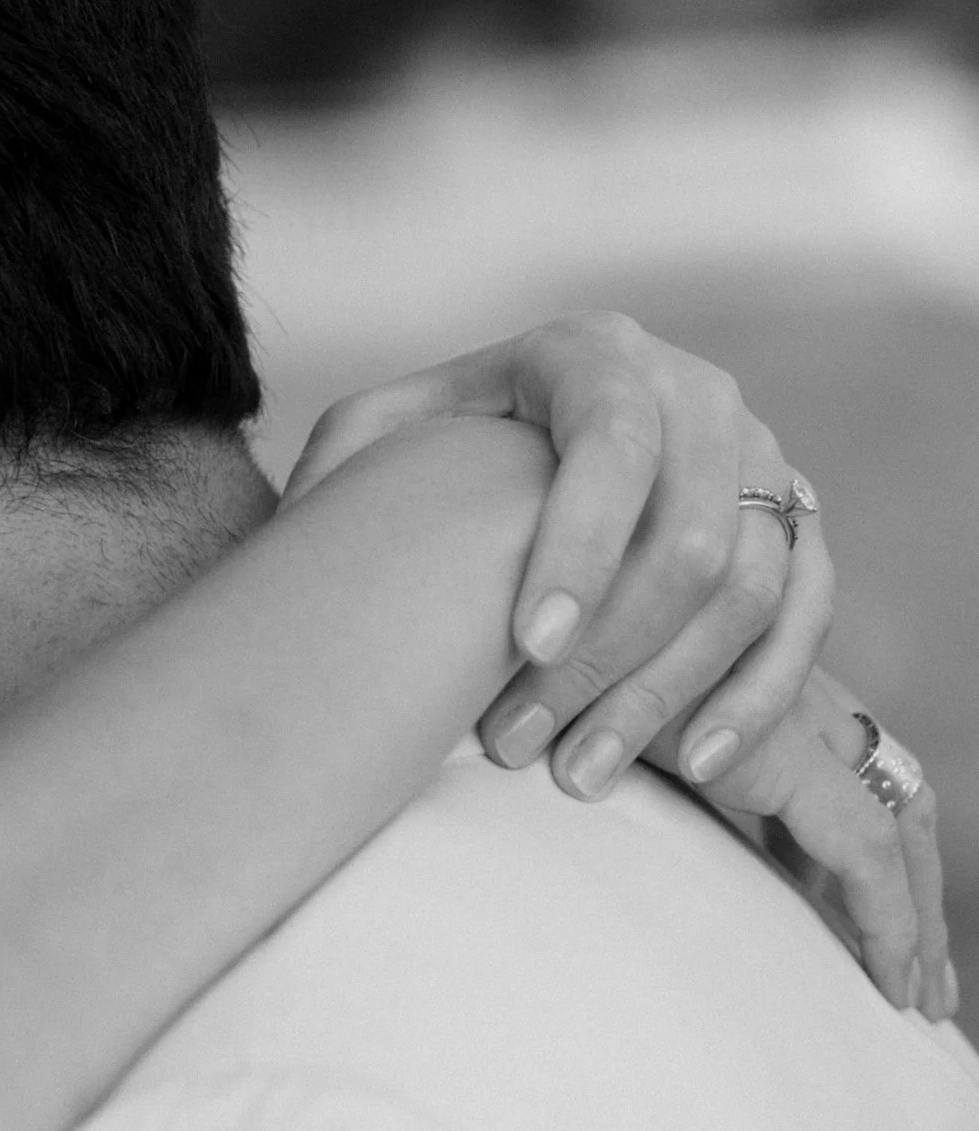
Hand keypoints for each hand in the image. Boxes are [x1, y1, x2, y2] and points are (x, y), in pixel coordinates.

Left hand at [287, 312, 954, 1018]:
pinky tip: (698, 765)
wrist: (525, 461)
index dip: (580, 546)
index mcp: (589, 354)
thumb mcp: (376, 441)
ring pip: (748, 586)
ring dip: (663, 695)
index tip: (527, 647)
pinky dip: (758, 694)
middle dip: (604, 657)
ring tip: (576, 775)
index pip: (612, 440)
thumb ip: (347, 460)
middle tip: (514, 746)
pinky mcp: (794, 525)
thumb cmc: (436, 464)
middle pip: (689, 532)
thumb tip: (322, 525)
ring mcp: (756, 456)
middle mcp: (691, 391)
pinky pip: (807, 613)